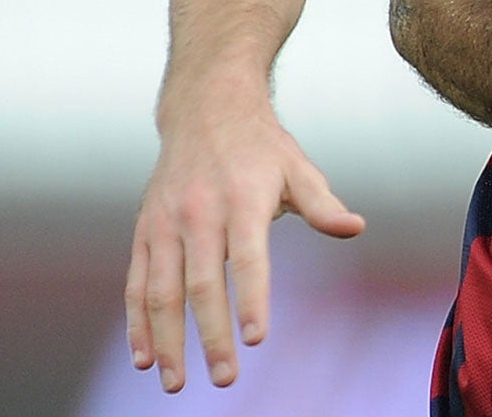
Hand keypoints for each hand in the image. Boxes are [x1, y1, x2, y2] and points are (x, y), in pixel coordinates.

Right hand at [124, 96, 363, 391]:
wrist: (205, 108)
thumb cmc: (261, 145)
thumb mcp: (298, 166)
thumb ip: (322, 205)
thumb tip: (355, 228)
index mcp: (242, 200)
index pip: (249, 259)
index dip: (251, 299)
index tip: (257, 338)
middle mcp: (199, 213)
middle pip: (202, 284)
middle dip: (211, 336)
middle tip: (225, 377)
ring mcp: (165, 223)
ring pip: (161, 291)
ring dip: (166, 341)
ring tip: (175, 381)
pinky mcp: (143, 230)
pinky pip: (135, 283)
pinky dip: (136, 323)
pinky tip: (144, 357)